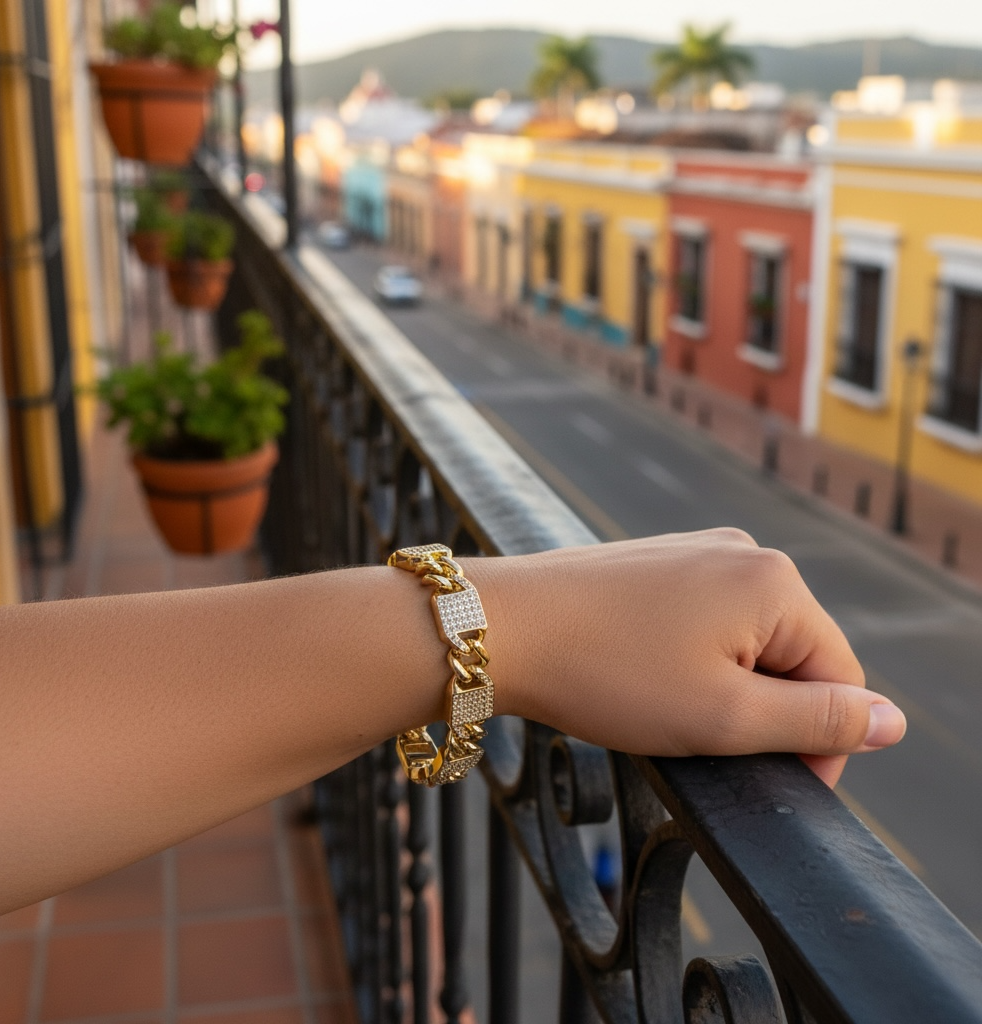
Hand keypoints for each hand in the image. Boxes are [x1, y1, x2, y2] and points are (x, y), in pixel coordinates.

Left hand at [472, 529, 905, 787]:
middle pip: (793, 653)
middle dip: (764, 711)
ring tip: (664, 712)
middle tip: (704, 748)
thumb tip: (893, 721)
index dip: (821, 742)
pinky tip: (643, 678)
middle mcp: (742, 551)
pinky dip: (689, 662)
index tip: (776, 786)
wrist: (501, 627)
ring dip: (724, 690)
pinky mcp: (656, 561)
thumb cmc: (609, 673)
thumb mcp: (725, 717)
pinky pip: (701, 622)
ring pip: (744, 641)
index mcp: (774, 582)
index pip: (839, 676)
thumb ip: (817, 722)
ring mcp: (694, 550)